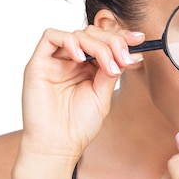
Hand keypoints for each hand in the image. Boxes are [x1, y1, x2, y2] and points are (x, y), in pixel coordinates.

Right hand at [19, 25, 144, 161]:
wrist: (57, 146)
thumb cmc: (78, 126)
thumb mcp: (103, 94)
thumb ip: (112, 71)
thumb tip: (130, 52)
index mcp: (87, 67)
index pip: (103, 41)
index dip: (121, 37)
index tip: (140, 39)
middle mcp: (70, 61)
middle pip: (92, 33)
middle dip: (113, 41)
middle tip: (125, 58)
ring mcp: (54, 61)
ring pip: (77, 34)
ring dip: (98, 45)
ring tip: (109, 66)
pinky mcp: (38, 63)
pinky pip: (51, 36)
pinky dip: (69, 41)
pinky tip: (80, 57)